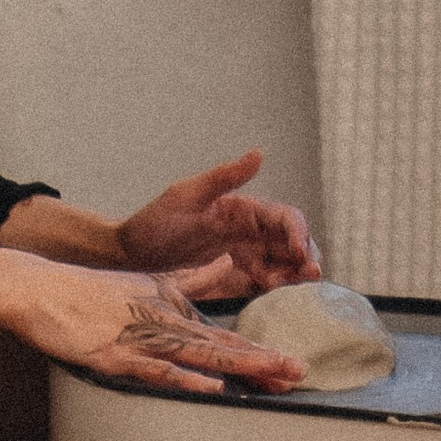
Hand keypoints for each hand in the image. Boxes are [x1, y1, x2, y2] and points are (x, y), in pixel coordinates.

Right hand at [3, 250, 307, 397]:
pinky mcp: (116, 355)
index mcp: (174, 309)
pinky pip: (156, 370)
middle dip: (262, 359)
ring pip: (199, 355)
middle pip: (222, 346)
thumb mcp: (148, 280)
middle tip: (298, 370)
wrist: (40, 289)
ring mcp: (141, 339)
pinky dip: (185, 378)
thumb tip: (226, 261)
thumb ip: (191, 278)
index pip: (225, 334)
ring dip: (240, 366)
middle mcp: (164, 323)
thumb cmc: (88, 292)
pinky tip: (212, 387)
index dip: (259, 349)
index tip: (291, 363)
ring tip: (274, 375)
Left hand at [118, 152, 318, 293]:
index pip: (283, 217)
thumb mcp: (188, 196)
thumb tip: (259, 152)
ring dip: (292, 269)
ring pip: (280, 256)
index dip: (298, 233)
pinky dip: (273, 278)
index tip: (300, 254)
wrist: (131, 249)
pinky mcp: (232, 261)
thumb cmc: (154, 221)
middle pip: (289, 238)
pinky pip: (263, 269)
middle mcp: (246, 223)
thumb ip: (225, 177)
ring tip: (288, 284)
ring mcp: (241, 243)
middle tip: (309, 275)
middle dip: (304, 254)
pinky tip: (271, 287)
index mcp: (241, 206)